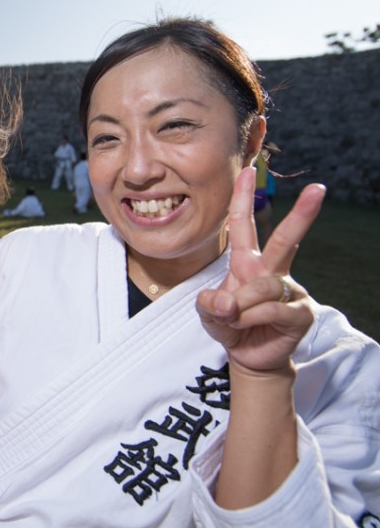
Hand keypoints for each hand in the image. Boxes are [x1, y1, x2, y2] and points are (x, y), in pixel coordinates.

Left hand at [196, 167, 325, 373]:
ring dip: (241, 306)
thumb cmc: (231, 326)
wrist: (249, 356)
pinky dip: (251, 320)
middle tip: (318, 189)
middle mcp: (271, 271)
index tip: (248, 171)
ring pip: (263, 287)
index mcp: (247, 262)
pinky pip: (272, 310)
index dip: (243, 198)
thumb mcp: (209, 314)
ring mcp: (289, 291)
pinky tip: (249, 327)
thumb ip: (209, 305)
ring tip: (234, 319)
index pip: (245, 225)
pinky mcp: (300, 312)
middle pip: (285, 240)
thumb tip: (224, 301)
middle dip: (302, 215)